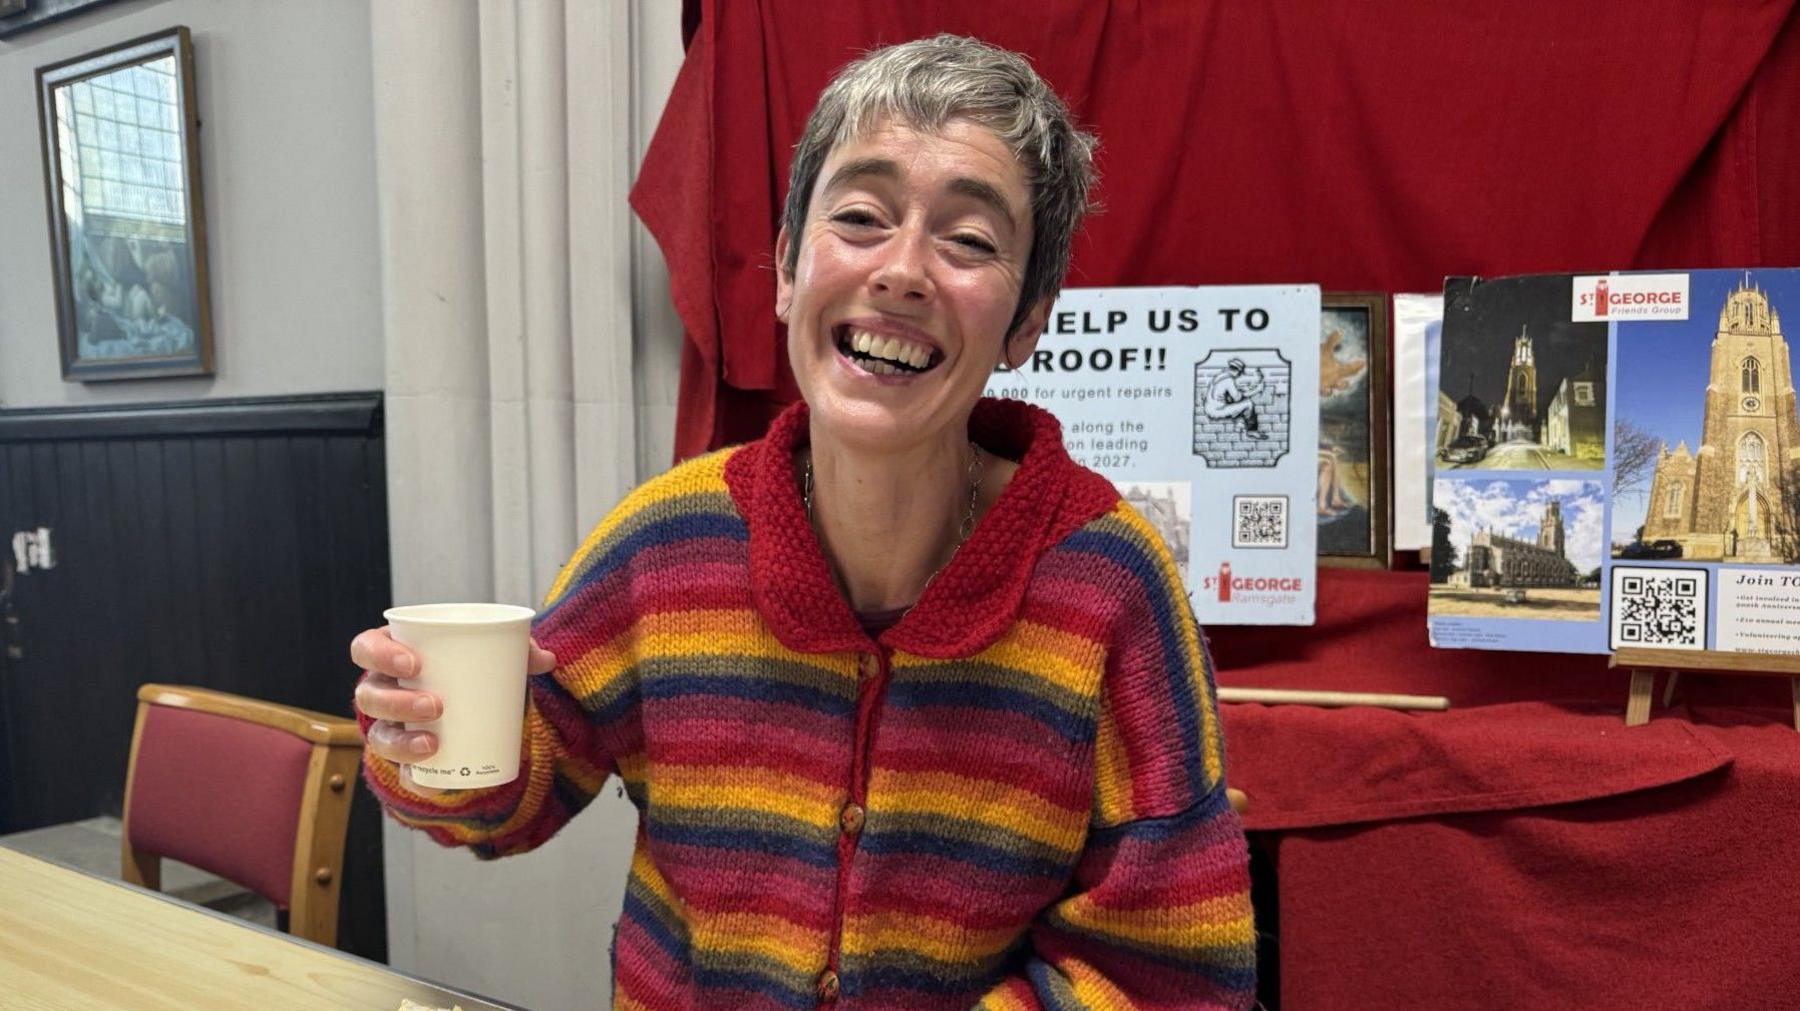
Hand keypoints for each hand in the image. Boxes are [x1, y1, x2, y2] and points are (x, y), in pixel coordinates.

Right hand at [350, 625, 556, 795]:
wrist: (473, 699)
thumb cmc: (472, 666)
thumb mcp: (490, 653)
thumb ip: (517, 651)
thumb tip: (547, 659)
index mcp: (392, 654)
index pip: (366, 649)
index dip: (380, 655)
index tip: (413, 664)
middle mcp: (381, 690)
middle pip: (368, 696)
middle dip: (396, 703)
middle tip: (435, 705)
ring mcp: (388, 725)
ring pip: (378, 737)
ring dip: (401, 743)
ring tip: (432, 743)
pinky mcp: (404, 756)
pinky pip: (401, 773)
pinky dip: (416, 779)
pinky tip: (431, 782)